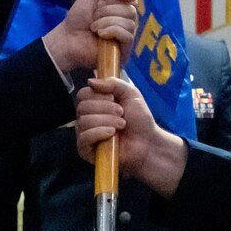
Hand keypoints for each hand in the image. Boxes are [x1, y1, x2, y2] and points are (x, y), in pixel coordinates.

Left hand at [42, 0, 139, 71]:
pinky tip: (100, 35)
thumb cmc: (78, 18)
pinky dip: (112, 31)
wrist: (68, 38)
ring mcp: (126, 39)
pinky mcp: (124, 52)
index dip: (115, 0)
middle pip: (131, 11)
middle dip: (108, 11)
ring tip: (93, 27)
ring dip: (106, 21)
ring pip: (129, 23)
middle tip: (93, 17)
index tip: (99, 3)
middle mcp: (126, 24)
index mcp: (122, 11)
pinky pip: (128, 36)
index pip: (132, 1)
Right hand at [75, 76, 187, 196]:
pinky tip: (112, 134)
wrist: (148, 142)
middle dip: (105, 109)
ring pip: (83, 122)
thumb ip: (114, 83)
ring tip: (121, 125)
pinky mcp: (86, 150)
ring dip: (106, 121)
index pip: (82, 94)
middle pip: (82, 107)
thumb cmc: (139, 119)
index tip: (114, 99)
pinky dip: (98, 133)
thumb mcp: (131, 93)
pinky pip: (83, 138)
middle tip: (121, 113)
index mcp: (94, 104)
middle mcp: (87, 118)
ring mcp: (85, 134)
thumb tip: (90, 81)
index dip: (98, 95)